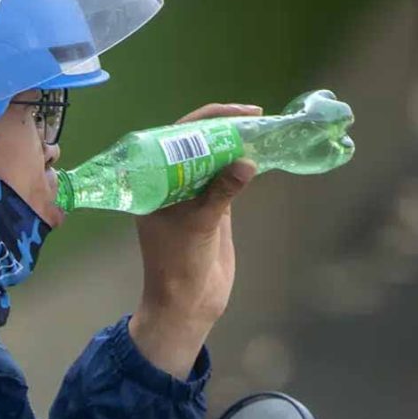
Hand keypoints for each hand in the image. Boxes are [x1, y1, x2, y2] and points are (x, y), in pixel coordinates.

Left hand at [128, 103, 261, 378]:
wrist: (187, 304)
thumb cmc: (179, 264)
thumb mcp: (199, 225)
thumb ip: (221, 193)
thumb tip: (247, 162)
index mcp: (153, 180)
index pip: (177, 136)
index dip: (208, 119)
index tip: (239, 114)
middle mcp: (170, 181)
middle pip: (197, 142)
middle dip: (225, 128)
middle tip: (257, 117)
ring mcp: (192, 193)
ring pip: (214, 158)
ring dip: (236, 145)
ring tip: (264, 129)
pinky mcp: (212, 207)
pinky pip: (226, 178)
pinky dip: (242, 167)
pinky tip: (261, 155)